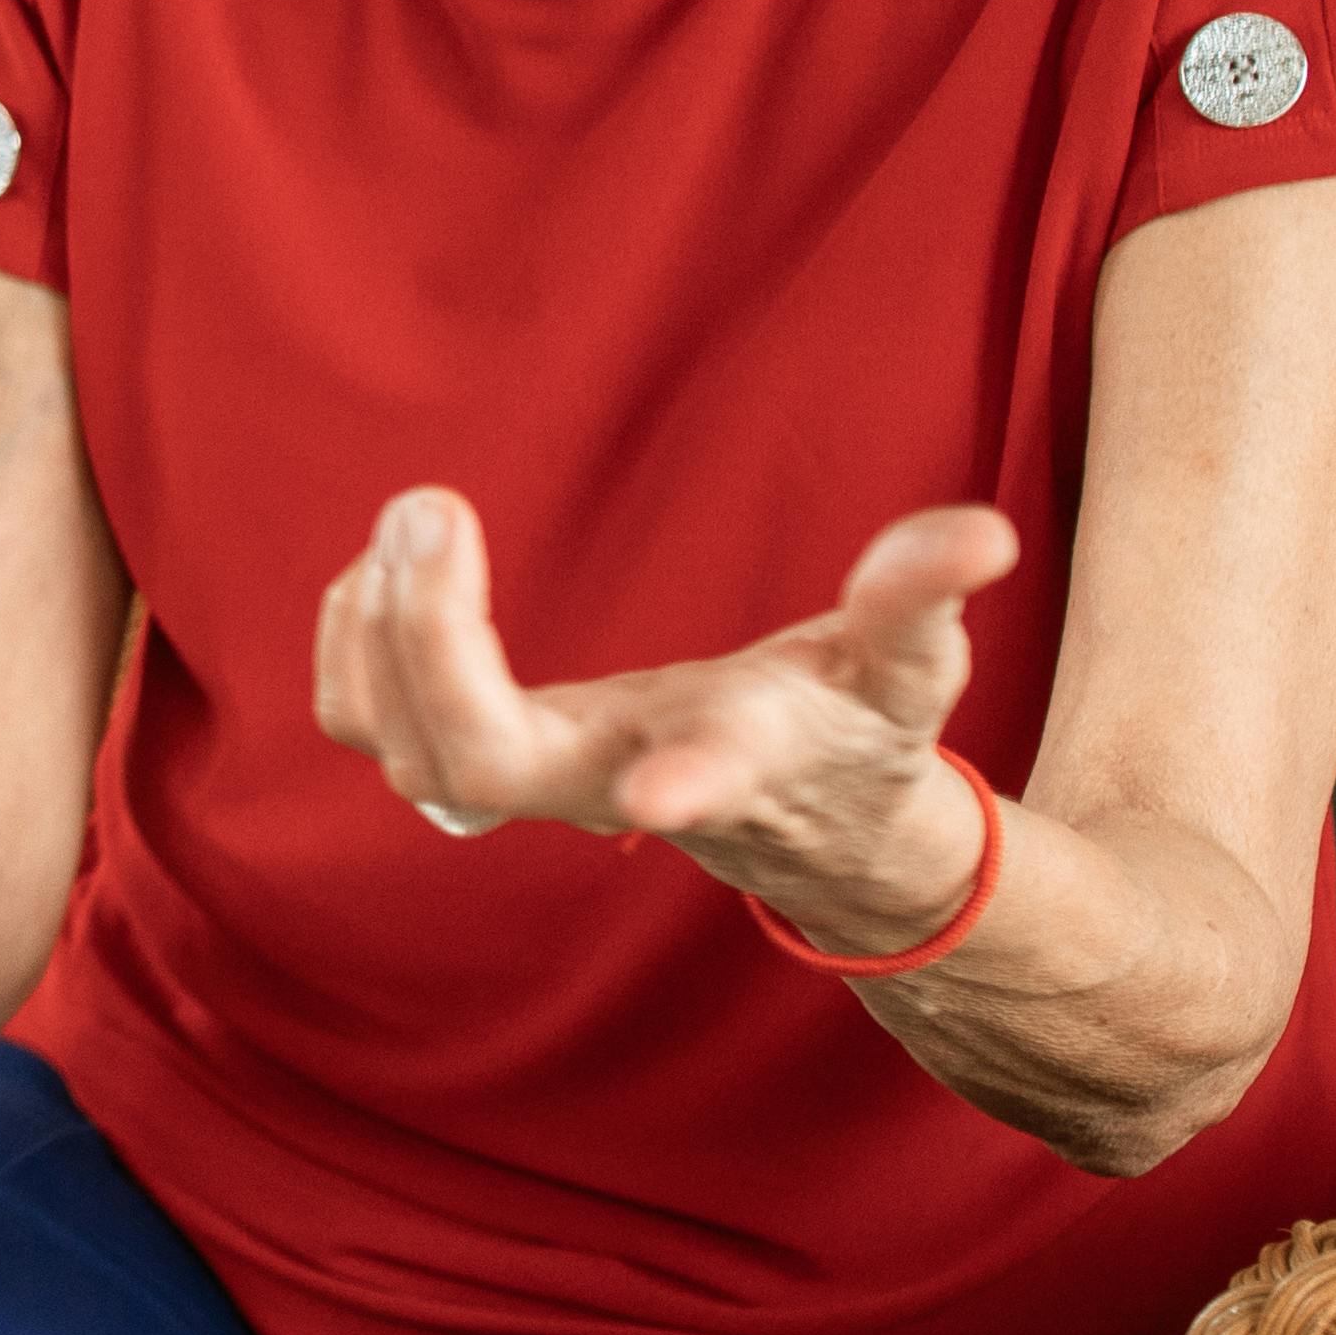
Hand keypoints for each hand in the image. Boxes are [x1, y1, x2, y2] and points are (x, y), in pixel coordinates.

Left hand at [309, 486, 1011, 942]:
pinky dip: (353, 644)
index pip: (693, 783)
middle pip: (479, 762)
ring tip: (409, 524)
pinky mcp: (481, 760)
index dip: (681, 783)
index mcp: (721, 761)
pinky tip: (378, 571)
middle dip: (432, 643)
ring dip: (378, 634)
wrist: (808, 829)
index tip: (655, 790)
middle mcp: (603, 786)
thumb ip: (925, 599)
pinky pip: (371, 725)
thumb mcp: (910, 668)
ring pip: (403, 752)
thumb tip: (981, 532)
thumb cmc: (854, 735)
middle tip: (427, 505)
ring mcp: (531, 784)